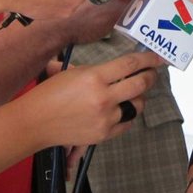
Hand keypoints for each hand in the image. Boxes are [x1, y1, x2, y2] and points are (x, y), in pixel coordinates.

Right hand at [25, 49, 162, 146]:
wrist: (35, 122)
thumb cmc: (50, 94)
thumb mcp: (72, 73)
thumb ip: (97, 71)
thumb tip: (119, 66)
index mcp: (94, 77)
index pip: (130, 65)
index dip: (147, 59)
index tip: (157, 58)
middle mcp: (103, 97)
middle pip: (140, 85)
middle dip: (150, 77)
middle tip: (151, 73)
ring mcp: (105, 118)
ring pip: (137, 105)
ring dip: (138, 98)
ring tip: (132, 93)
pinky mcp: (104, 134)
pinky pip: (127, 122)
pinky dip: (128, 115)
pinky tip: (122, 109)